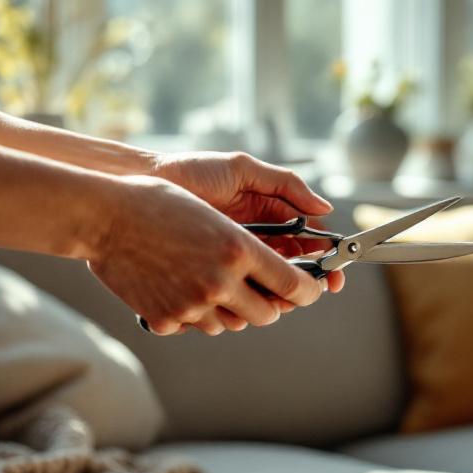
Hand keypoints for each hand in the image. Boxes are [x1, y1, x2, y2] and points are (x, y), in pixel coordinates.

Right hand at [88, 175, 324, 335]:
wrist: (103, 216)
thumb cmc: (159, 203)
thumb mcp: (217, 216)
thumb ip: (252, 247)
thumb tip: (279, 272)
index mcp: (239, 251)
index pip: (294, 286)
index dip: (309, 291)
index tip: (311, 289)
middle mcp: (221, 282)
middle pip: (269, 314)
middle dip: (271, 303)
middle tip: (263, 289)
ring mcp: (193, 305)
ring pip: (234, 323)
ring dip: (233, 308)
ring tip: (214, 282)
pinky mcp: (168, 320)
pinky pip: (198, 326)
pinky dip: (197, 313)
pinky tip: (183, 288)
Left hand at [151, 151, 345, 302]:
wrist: (140, 184)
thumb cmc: (190, 171)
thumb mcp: (242, 170)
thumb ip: (285, 185)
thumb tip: (325, 209)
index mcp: (269, 218)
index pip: (306, 246)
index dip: (323, 263)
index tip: (332, 276)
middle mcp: (253, 244)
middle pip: (290, 275)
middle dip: (302, 286)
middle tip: (304, 290)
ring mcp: (231, 264)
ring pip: (264, 291)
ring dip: (274, 298)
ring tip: (275, 297)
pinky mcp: (208, 278)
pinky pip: (232, 297)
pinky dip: (242, 302)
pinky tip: (242, 298)